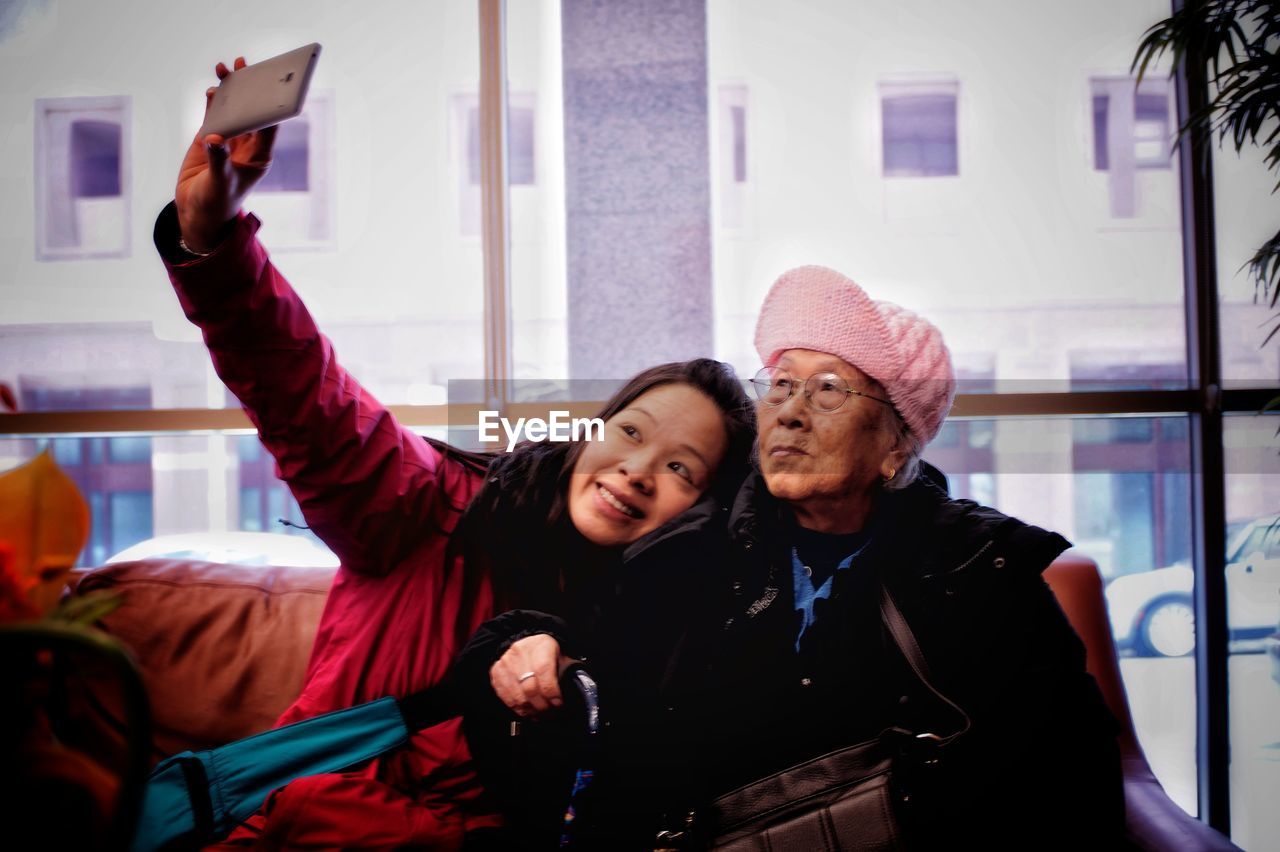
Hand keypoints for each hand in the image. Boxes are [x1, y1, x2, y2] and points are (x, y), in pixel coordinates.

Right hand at [174, 57, 278, 251]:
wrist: (198, 210)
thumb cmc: (217, 202)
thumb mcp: (220, 183)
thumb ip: (218, 160)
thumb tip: (214, 139)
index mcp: (259, 156)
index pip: (268, 126)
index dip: (269, 104)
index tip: (269, 85)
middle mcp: (247, 145)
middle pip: (251, 111)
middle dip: (249, 89)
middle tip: (245, 66)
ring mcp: (228, 140)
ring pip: (232, 110)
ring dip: (229, 90)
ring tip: (225, 69)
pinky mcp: (209, 139)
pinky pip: (213, 115)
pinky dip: (212, 102)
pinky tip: (212, 88)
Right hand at [489, 634, 576, 718]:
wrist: (526, 644)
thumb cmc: (546, 653)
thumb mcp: (559, 656)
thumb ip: (564, 671)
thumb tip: (571, 690)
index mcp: (541, 645)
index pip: (543, 671)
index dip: (551, 692)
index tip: (558, 702)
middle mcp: (520, 652)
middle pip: (530, 687)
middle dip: (543, 705)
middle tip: (551, 712)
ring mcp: (505, 663)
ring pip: (518, 696)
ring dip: (531, 711)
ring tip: (541, 714)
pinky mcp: (496, 673)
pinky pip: (506, 698)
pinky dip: (519, 709)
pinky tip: (529, 712)